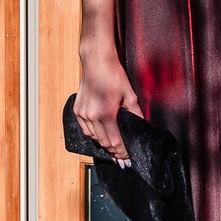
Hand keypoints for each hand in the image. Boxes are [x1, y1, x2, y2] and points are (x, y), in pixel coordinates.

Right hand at [73, 43, 143, 163]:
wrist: (96, 62)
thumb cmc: (114, 75)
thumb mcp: (129, 94)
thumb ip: (136, 113)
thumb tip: (143, 125)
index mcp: (106, 113)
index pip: (115, 141)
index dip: (122, 152)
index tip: (127, 158)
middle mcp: (92, 116)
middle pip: (103, 142)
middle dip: (114, 151)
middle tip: (122, 158)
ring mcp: (82, 113)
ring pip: (93, 137)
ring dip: (103, 143)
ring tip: (112, 148)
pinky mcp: (77, 109)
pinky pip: (85, 129)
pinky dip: (93, 134)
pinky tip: (100, 135)